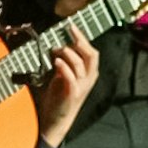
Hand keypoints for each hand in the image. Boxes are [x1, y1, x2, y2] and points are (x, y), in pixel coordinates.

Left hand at [36, 26, 100, 145]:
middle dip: (80, 41)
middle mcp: (88, 79)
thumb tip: (58, 49)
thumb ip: (64, 65)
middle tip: (69, 31)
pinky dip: (63, 67)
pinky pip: (71, 77)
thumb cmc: (59, 99)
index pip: (91, 53)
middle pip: (91, 56)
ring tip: (56, 49)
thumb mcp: (62, 78)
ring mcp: (81, 86)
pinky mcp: (72, 93)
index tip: (71, 27)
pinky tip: (56, 60)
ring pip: (80, 64)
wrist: (56, 119)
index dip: (83, 39)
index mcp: (88, 74)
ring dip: (67, 53)